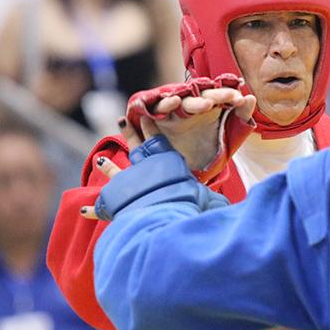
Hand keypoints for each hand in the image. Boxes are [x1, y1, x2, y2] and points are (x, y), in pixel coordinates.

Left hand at [80, 124, 230, 219]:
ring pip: (116, 174)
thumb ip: (217, 199)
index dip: (151, 126)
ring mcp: (127, 187)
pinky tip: (84, 210)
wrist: (158, 215)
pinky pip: (102, 208)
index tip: (146, 114)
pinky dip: (94, 210)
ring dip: (108, 168)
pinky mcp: (115, 205)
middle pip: (135, 148)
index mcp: (162, 164)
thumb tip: (245, 199)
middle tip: (122, 120)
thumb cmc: (183, 203)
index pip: (156, 140)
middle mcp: (142, 170)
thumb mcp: (206, 197)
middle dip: (130, 134)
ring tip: (98, 160)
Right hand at [141, 88, 255, 169]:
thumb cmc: (206, 149)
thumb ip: (240, 117)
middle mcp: (190, 106)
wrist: (183, 171)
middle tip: (231, 97)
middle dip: (217, 96)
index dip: (229, 95)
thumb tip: (252, 98)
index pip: (219, 96)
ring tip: (207, 104)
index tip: (241, 100)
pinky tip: (173, 101)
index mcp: (208, 108)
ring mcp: (173, 112)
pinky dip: (164, 103)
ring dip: (193, 101)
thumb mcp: (227, 136)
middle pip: (202, 96)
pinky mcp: (156, 119)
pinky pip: (157, 108)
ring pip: (181, 101)